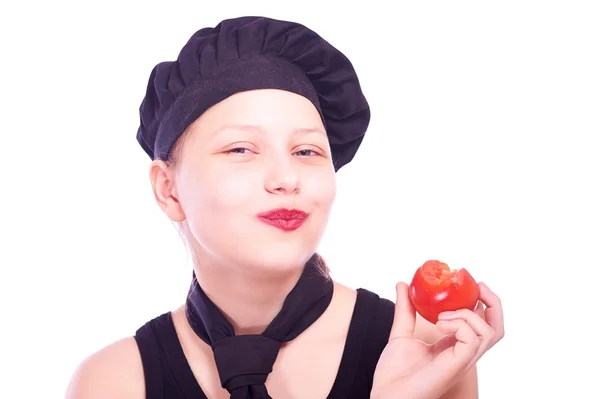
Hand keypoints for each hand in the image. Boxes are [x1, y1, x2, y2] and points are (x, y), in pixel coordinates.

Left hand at [371, 282, 503, 398]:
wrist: (386, 395)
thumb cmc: (394, 373)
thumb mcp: (401, 332)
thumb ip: (405, 309)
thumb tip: (403, 284)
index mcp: (454, 346)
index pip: (482, 324)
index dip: (482, 302)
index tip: (471, 284)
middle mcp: (463, 353)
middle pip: (497, 328)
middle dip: (493, 303)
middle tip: (478, 287)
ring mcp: (463, 360)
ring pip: (489, 331)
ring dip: (467, 314)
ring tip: (441, 316)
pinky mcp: (457, 365)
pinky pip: (473, 339)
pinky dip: (459, 324)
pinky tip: (438, 324)